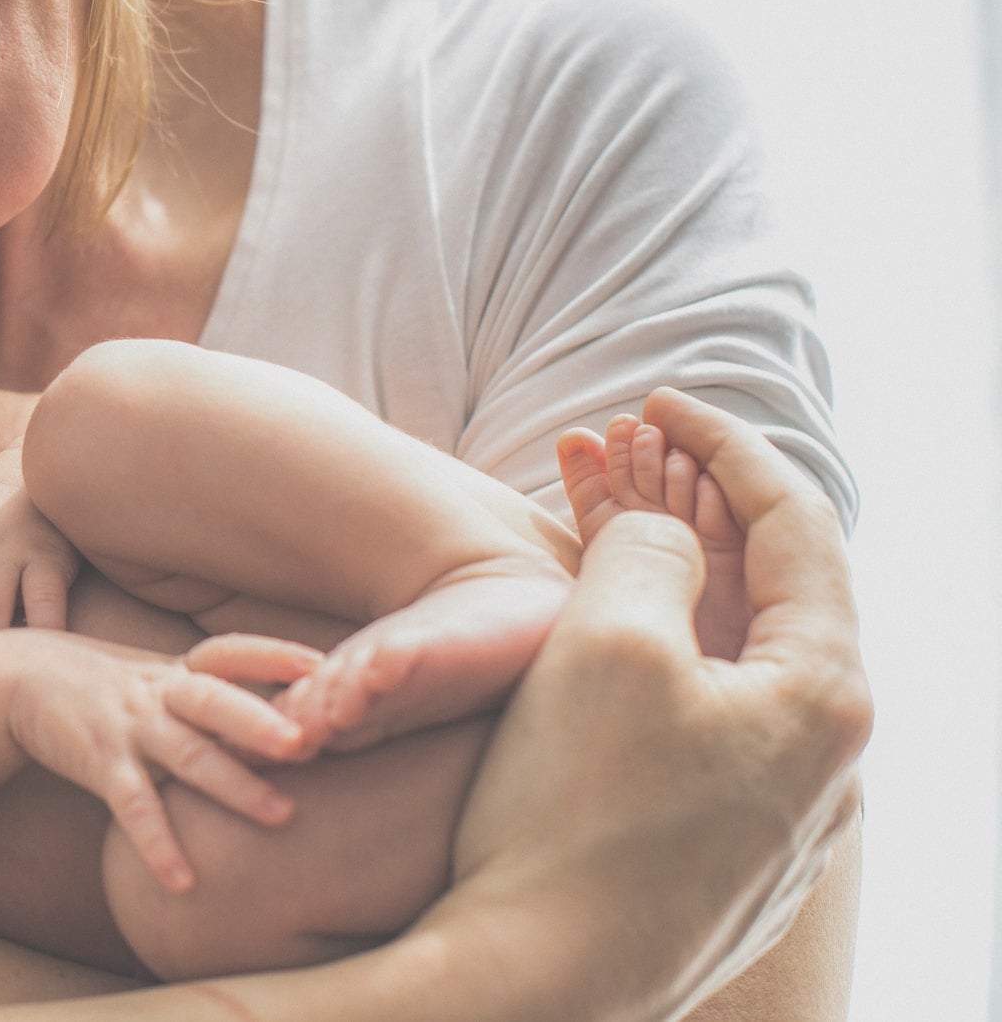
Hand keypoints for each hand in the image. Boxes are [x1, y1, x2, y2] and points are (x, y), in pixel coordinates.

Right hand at [2, 631, 320, 893]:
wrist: (20, 679)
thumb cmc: (104, 685)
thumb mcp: (155, 677)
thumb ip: (209, 692)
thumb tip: (283, 710)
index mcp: (177, 671)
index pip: (229, 653)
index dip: (272, 656)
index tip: (320, 666)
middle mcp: (159, 693)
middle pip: (215, 701)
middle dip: (261, 722)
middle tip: (307, 743)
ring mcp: (129, 727)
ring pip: (187, 754)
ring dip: (235, 785)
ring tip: (282, 815)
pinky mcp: (99, 762)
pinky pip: (133, 807)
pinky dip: (158, 844)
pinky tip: (183, 882)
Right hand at [427, 388, 870, 1015]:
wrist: (538, 982)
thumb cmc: (575, 811)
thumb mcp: (608, 638)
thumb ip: (649, 550)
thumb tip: (666, 529)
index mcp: (825, 696)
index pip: (797, 527)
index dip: (726, 444)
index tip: (659, 399)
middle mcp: (826, 761)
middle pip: (771, 594)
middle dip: (695, 511)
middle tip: (624, 454)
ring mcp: (778, 818)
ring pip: (731, 663)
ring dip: (669, 586)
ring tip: (598, 534)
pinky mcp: (722, 858)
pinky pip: (702, 725)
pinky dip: (656, 659)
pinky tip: (597, 647)